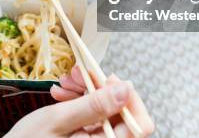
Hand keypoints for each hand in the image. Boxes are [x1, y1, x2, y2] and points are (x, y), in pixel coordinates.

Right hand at [6, 67, 153, 136]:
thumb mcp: (58, 121)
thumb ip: (94, 105)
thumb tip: (125, 90)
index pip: (139, 124)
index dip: (129, 98)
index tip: (109, 79)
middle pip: (121, 114)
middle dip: (100, 89)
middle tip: (79, 74)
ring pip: (105, 112)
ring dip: (86, 92)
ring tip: (65, 83)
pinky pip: (91, 117)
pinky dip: (78, 101)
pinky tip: (62, 93)